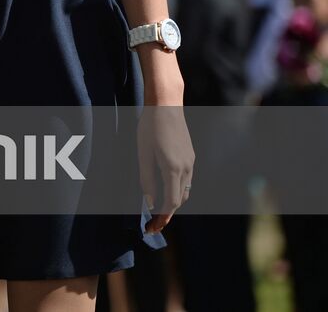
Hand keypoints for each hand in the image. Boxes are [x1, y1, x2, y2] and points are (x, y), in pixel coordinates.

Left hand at [138, 104, 194, 234]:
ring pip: (184, 191)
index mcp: (173, 169)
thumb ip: (146, 179)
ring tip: (156, 209)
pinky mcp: (191, 157)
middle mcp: (186, 168)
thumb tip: (149, 203)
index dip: (161, 218)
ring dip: (172, 202)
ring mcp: (191, 162)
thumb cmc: (149, 128)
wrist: (166, 105)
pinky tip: (164, 189)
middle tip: (151, 223)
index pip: (170, 202)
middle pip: (179, 200)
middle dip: (166, 213)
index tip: (151, 229)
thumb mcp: (143, 154)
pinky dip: (176, 189)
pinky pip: (186, 180)